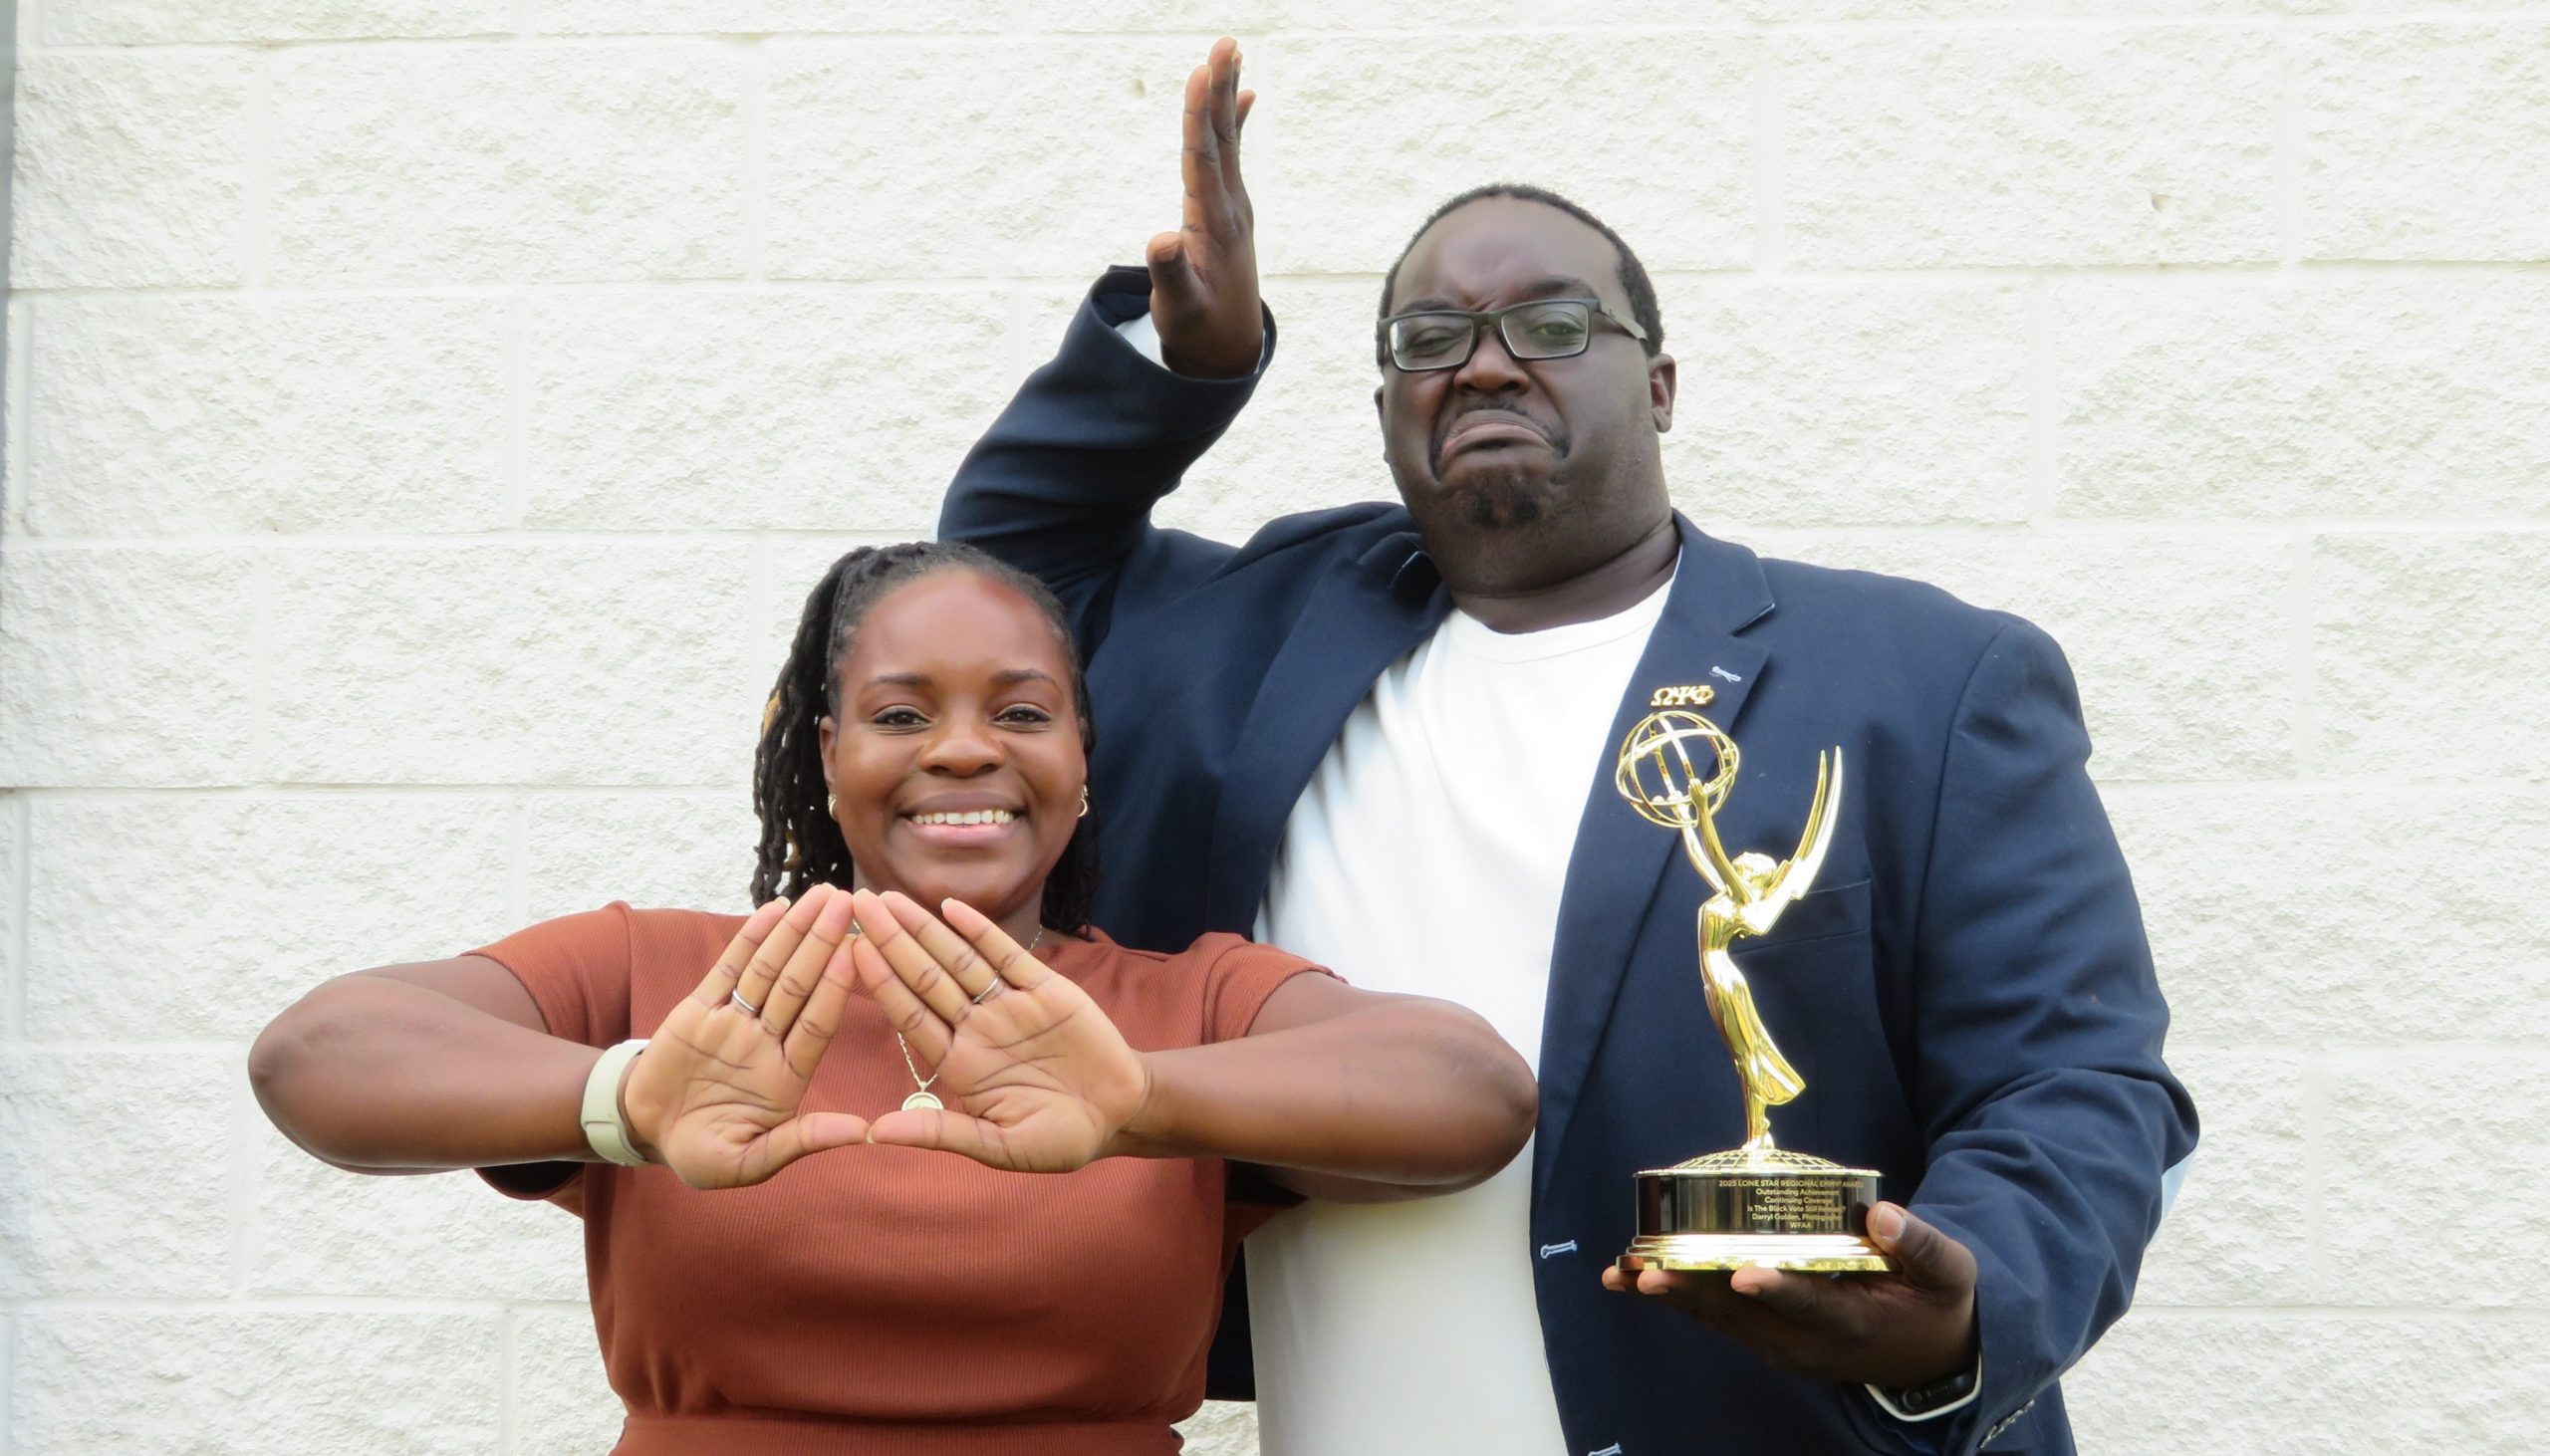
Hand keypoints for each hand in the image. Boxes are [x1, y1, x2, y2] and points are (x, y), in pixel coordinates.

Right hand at [618, 885, 869, 1188]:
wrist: (645, 1132)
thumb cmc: (700, 1154)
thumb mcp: (747, 1162)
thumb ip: (799, 1143)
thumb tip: (861, 1132)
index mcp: (786, 1077)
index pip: (816, 1025)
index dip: (834, 989)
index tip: (856, 953)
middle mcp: (766, 1042)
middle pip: (799, 985)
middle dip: (824, 943)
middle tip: (851, 902)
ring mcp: (735, 1022)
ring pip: (770, 969)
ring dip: (796, 931)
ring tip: (824, 894)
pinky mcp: (700, 1009)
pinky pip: (729, 968)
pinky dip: (751, 938)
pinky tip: (774, 909)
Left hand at [847, 890, 1152, 1173]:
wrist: (1121, 1115)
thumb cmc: (1060, 1140)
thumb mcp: (999, 1146)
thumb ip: (941, 1133)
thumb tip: (875, 1133)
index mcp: (960, 1064)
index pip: (911, 1016)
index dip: (882, 984)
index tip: (851, 952)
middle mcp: (977, 1028)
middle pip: (926, 978)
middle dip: (892, 941)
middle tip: (856, 904)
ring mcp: (1010, 1005)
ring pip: (959, 959)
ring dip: (925, 928)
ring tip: (889, 898)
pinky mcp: (1046, 990)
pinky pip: (1007, 955)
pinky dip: (981, 930)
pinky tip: (951, 908)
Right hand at [1147, 36, 1261, 378]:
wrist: (1229, 347)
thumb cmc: (1197, 327)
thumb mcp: (1177, 307)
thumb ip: (1169, 275)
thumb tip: (1160, 241)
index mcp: (1213, 222)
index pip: (1205, 158)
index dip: (1201, 116)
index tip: (1202, 74)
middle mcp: (1229, 206)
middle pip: (1222, 137)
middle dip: (1219, 89)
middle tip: (1225, 43)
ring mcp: (1234, 205)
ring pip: (1228, 139)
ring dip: (1226, 95)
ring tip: (1230, 52)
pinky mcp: (1230, 209)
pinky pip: (1231, 155)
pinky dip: (1234, 123)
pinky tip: (1244, 93)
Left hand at [1598, 1202, 1980, 1387]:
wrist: (1931, 1355)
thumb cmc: (1936, 1303)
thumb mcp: (1950, 1272)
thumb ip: (1921, 1244)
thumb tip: (1883, 1214)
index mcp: (1853, 1324)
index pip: (1810, 1305)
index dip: (1776, 1289)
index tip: (1742, 1274)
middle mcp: (1806, 1343)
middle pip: (1743, 1316)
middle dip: (1692, 1291)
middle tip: (1646, 1271)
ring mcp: (1782, 1346)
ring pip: (1719, 1319)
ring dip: (1670, 1296)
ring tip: (1621, 1274)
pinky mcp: (1768, 1339)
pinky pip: (1718, 1319)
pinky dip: (1677, 1299)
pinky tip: (1634, 1280)